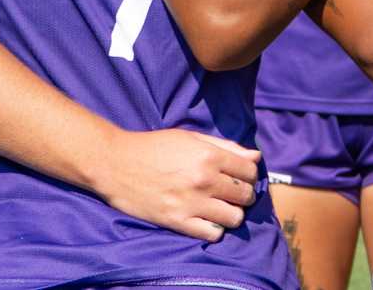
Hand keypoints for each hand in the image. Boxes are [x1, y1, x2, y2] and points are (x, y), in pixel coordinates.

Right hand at [89, 127, 261, 242]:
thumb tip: (256, 157)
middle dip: (242, 194)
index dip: (248, 174)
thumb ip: (226, 147)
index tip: (239, 176)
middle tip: (229, 193)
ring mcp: (191, 203)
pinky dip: (214, 228)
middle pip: (245, 195)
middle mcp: (204, 180)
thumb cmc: (154, 147)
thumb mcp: (190, 138)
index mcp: (208, 155)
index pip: (250, 171)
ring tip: (219, 208)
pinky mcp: (177, 222)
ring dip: (231, 214)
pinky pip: (213, 234)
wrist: (116, 164)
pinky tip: (205, 219)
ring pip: (234, 218)